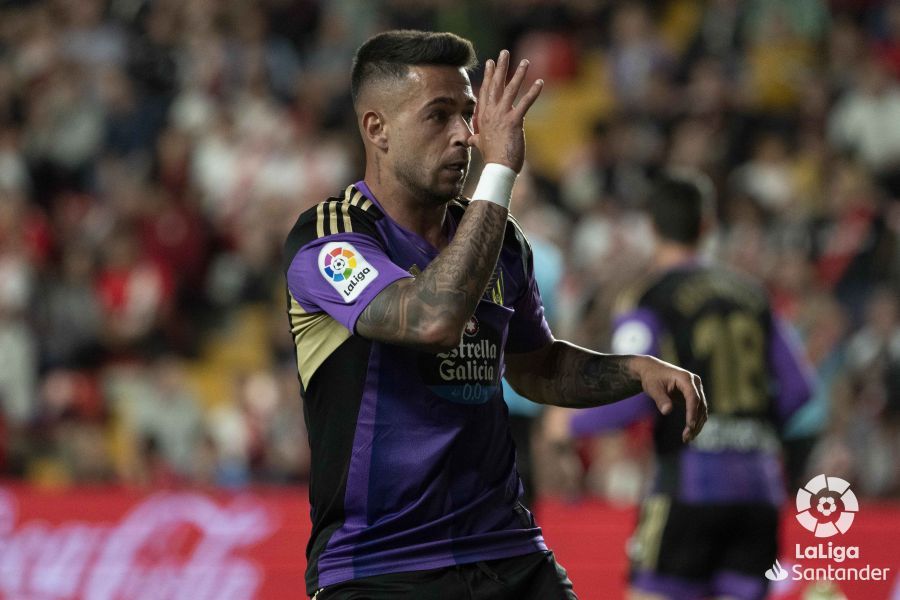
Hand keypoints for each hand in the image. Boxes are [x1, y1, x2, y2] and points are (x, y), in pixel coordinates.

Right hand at [468, 49, 543, 172]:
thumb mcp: (480, 145)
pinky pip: (525, 103)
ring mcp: (502, 116)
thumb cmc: (492, 158)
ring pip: (510, 90)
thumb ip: (475, 139)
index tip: (491, 62)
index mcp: (484, 117)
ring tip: (525, 62)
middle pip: (496, 85)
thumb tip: (469, 140)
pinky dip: (533, 92)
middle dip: (500, 68)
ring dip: (518, 75)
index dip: (489, 76)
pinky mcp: (514, 122)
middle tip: (504, 52)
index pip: (486, 91)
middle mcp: (491, 113)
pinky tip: (540, 82)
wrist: (498, 168)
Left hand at [631, 355, 707, 442]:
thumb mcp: (653, 388)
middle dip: (695, 422)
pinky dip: (696, 421)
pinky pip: (699, 410)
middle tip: (686, 438)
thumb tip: (667, 411)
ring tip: (687, 438)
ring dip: (697, 425)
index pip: (693, 397)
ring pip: (702, 410)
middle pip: (700, 405)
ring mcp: (696, 389)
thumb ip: (660, 399)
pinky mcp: (694, 395)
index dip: (692, 412)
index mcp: (686, 378)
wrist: (651, 370)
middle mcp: (695, 383)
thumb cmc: (651, 378)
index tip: (690, 426)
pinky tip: (690, 433)